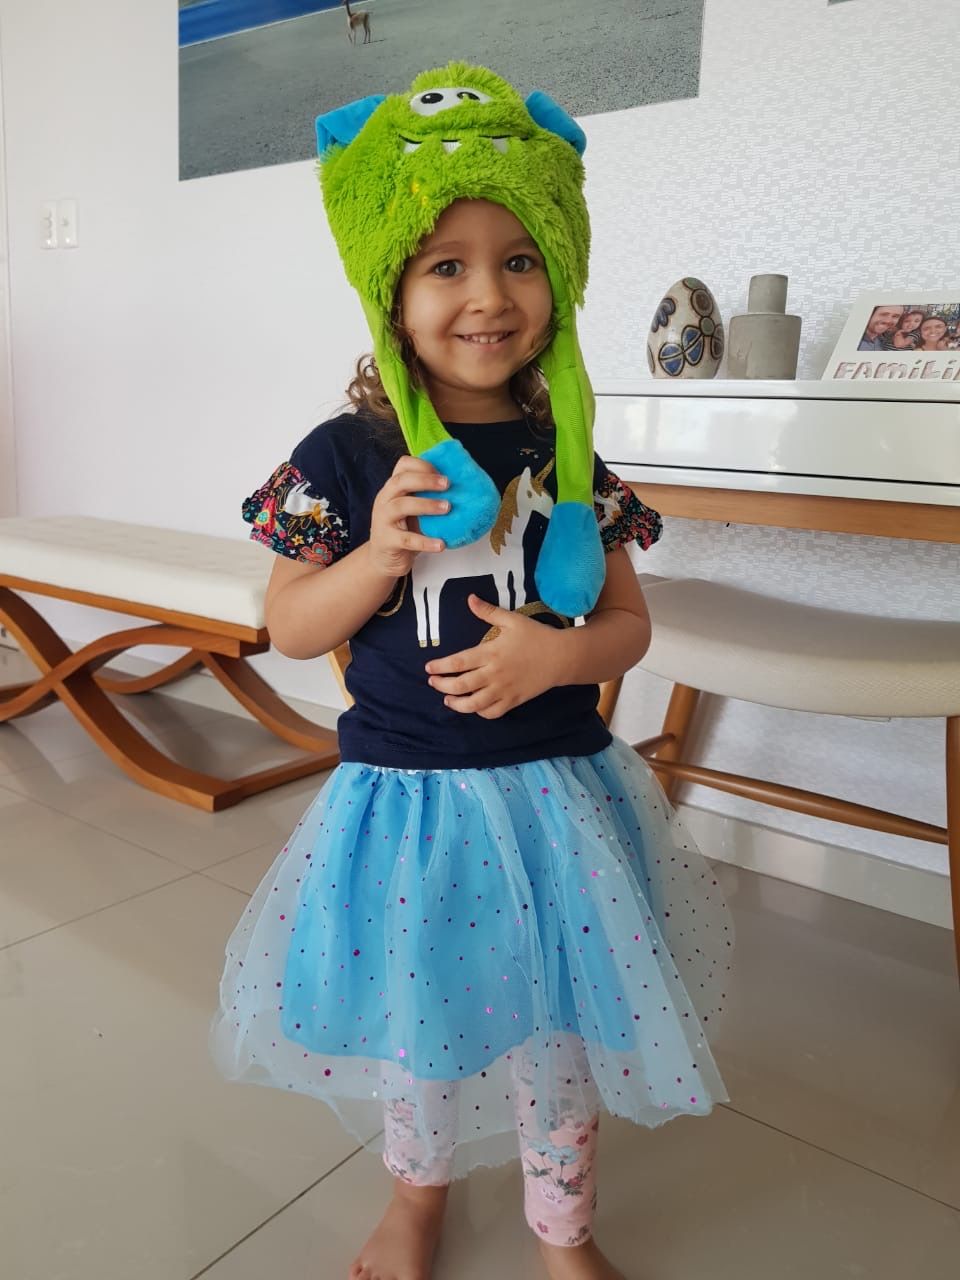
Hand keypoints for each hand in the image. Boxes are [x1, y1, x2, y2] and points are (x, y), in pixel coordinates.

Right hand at [368, 456, 449, 577]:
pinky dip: (425, 542)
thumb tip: (461, 491)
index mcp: (393, 488)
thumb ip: (428, 498)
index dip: (422, 465)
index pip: (402, 466)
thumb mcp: (414, 510)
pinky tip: (441, 544)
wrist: (384, 559)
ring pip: (401, 506)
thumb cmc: (404, 530)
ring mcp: (383, 519)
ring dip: (427, 505)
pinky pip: (406, 539)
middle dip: (425, 480)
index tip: (442, 472)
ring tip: (447, 508)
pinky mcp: (387, 541)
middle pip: (400, 481)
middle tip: (447, 484)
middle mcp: (385, 500)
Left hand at [425, 594, 562, 718]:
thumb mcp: (512, 620)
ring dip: (457, 704)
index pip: (458, 662)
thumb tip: (469, 598)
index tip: (428, 668)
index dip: (440, 666)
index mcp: (491, 652)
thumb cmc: (536, 636)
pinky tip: (474, 707)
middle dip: (442, 686)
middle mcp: (495, 674)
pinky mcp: (514, 701)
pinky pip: (492, 712)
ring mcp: (504, 690)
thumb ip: (488, 611)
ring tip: (447, 700)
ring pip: (474, 704)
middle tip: (433, 683)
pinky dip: (480, 712)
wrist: (562, 657)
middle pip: (461, 685)